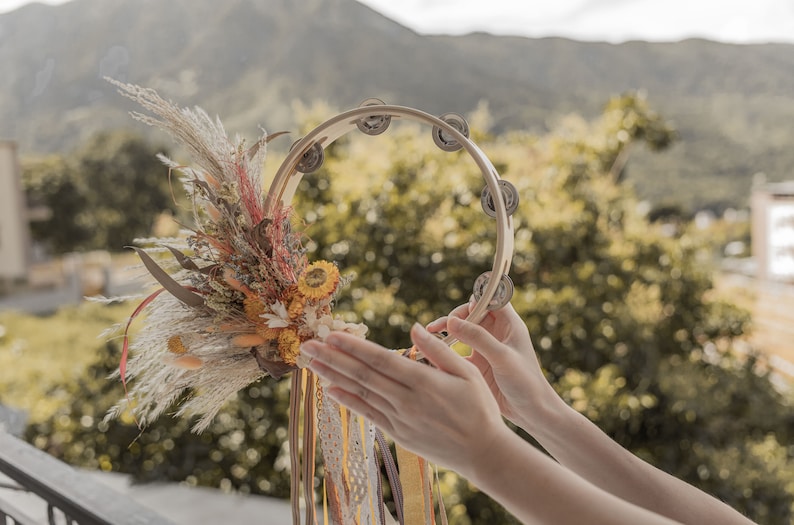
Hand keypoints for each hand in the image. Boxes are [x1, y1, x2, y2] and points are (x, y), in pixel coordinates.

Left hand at [300, 323, 510, 475]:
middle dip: (333, 358)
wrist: (483, 453)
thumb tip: (414, 327)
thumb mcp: (467, 373)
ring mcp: (400, 419)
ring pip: (361, 393)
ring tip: (312, 363)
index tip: (333, 335)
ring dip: (334, 376)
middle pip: (363, 375)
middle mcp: (407, 401)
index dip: (355, 347)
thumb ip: (437, 350)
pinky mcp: (398, 433)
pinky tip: (331, 390)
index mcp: (424, 382)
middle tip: (308, 344)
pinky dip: (348, 402)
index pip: (381, 360)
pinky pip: (368, 414)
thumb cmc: (480, 409)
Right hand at [427, 301, 562, 432]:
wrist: (532, 412)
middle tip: (440, 326)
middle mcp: (497, 333)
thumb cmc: (526, 382)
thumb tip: (451, 321)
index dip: (475, 301)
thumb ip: (478, 338)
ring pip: (463, 331)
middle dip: (455, 316)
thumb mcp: (502, 357)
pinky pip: (458, 352)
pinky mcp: (478, 364)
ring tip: (430, 332)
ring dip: (447, 330)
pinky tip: (433, 352)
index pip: (491, 300)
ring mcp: (486, 348)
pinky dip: (446, 350)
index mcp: (509, 325)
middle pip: (472, 313)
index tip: (461, 312)